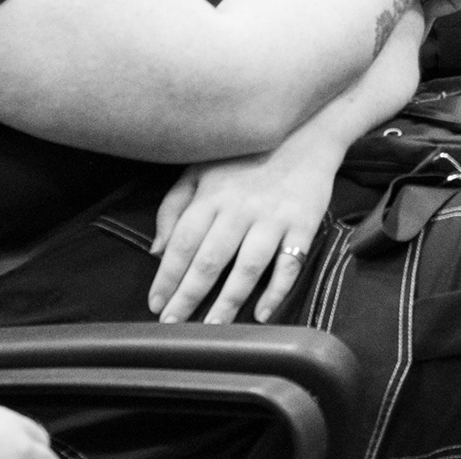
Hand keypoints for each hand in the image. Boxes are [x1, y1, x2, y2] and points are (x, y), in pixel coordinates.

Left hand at [148, 128, 338, 323]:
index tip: (156, 303)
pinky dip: (276, 290)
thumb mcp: (201, 169)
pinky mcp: (303, 225)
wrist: (305, 133)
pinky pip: (290, 263)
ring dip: (228, 300)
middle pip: (209, 259)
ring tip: (213, 327)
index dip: (167, 276)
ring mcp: (273, 217)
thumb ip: (174, 206)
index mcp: (211, 194)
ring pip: (247, 266)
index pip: (182, 242)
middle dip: (188, 296)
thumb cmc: (245, 156)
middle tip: (173, 324)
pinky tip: (261, 312)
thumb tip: (156, 250)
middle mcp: (239, 207)